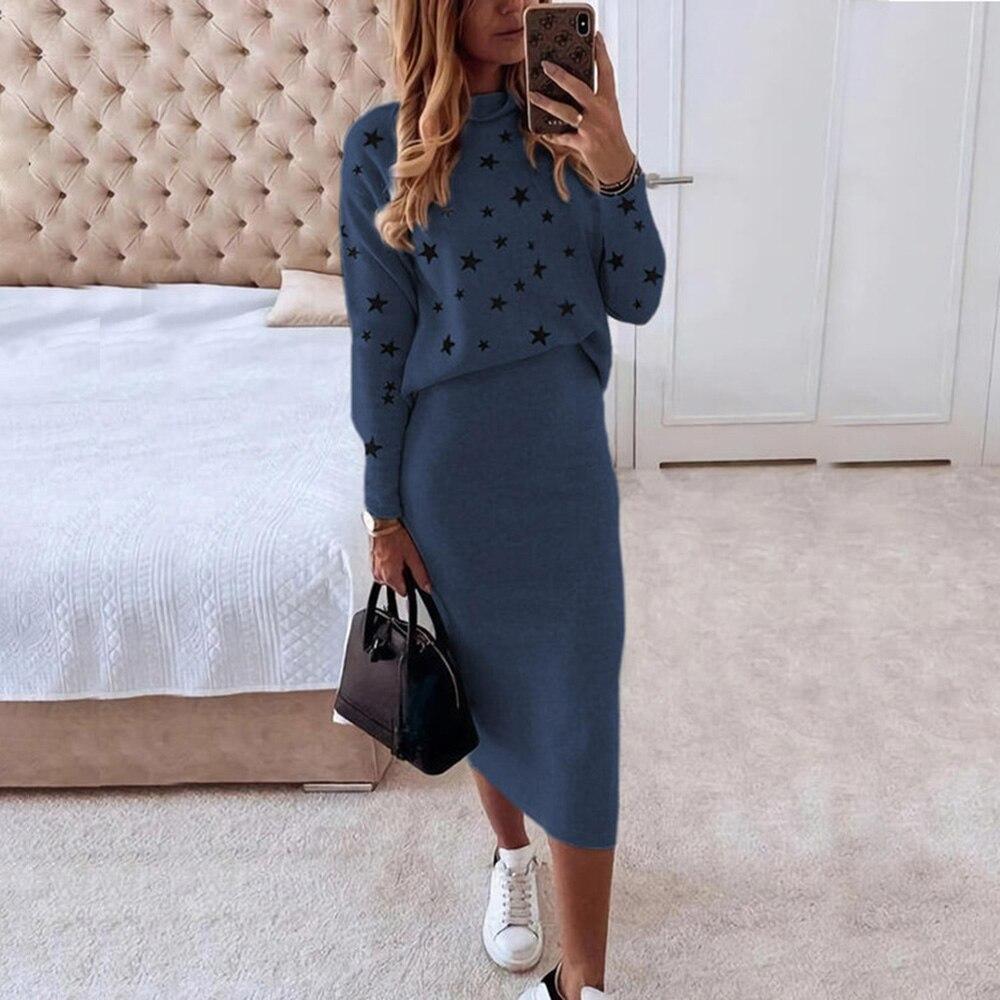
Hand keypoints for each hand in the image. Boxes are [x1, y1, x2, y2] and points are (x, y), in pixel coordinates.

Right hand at [370, 522, 432, 596]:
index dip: (411, 583)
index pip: (403, 592)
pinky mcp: (371, 561)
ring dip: (395, 568)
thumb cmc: (395, 535)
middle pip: (396, 584)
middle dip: (403, 574)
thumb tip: (427, 587)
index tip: (414, 574)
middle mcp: (379, 575)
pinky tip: (392, 550)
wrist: (382, 522)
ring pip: (389, 576)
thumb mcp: (412, 555)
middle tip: (407, 559)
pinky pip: (383, 567)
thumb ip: (420, 574)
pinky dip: (388, 562)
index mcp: (389, 577)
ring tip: (399, 553)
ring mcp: (373, 568)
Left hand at [527, 30, 635, 185]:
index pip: (606, 72)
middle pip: (579, 88)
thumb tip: (571, 89)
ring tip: (532, 95)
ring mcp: (591, 128)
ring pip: (565, 111)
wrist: (619, 166)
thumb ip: (594, 102)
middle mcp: (601, 112)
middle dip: (560, 75)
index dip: (601, 53)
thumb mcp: (608, 115)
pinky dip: (551, 134)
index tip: (596, 36)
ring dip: (546, 103)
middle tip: (545, 65)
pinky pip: (562, 137)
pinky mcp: (583, 145)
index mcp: (609, 102)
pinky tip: (542, 130)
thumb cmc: (611, 139)